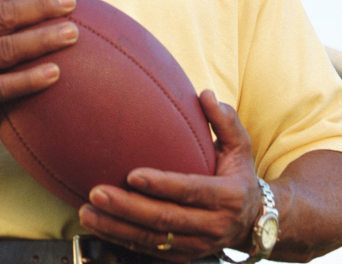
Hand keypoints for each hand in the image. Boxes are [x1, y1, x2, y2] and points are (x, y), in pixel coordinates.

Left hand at [79, 90, 262, 261]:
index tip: (131, 174)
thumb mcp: (241, 147)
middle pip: (164, 219)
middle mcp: (214, 226)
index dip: (161, 185)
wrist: (255, 222)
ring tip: (86, 212)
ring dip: (115, 228)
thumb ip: (225, 121)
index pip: (190, 191)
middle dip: (127, 208)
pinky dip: (121, 240)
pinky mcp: (184, 257)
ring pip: (151, 240)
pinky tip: (98, 227)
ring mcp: (197, 245)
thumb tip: (204, 94)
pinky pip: (149, 251)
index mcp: (228, 197)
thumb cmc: (240, 175)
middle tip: (96, 192)